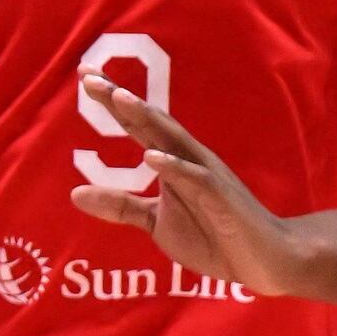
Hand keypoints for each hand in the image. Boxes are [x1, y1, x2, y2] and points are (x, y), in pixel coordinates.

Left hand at [70, 78, 320, 300]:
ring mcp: (205, 174)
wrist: (262, 260)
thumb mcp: (156, 222)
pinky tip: (152, 156)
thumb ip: (120, 206)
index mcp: (172, 161)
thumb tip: (74, 194)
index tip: (85, 75)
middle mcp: (187, 158)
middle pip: (150, 122)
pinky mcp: (220, 197)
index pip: (138, 125)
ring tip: (119, 97)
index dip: (113, 101)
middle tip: (89, 75)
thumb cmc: (212, 236)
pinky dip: (174, 166)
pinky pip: (195, 178)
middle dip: (120, 98)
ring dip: (146, 118)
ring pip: (172, 139)